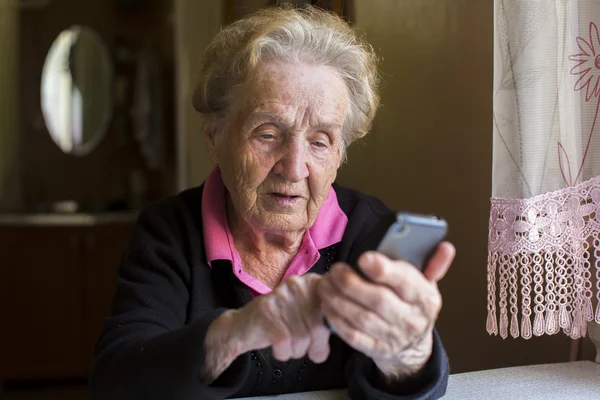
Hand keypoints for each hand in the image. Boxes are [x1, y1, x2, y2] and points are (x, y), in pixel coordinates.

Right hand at [230, 273, 330, 362]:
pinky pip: (285, 342)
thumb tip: (339, 337)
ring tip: (288, 346)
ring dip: (296, 351)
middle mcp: (297, 284)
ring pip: (302, 338)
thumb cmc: (280, 323)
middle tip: (304, 349)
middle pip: (319, 328)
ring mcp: (280, 296)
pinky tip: (278, 348)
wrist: (242, 325)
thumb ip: (325, 324)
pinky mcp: (266, 312)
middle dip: (313, 347)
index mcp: (311, 283)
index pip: (333, 309)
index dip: (329, 331)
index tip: (320, 338)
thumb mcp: (306, 318)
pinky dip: (283, 353)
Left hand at [317, 242, 454, 380]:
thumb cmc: (413, 304)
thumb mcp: (427, 283)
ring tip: (326, 284)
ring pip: (361, 318)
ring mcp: (393, 337)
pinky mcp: (376, 350)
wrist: (412, 345)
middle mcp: (411, 320)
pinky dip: (336, 320)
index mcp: (425, 298)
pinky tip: (328, 304)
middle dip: (351, 283)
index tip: (364, 258)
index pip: (405, 282)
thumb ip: (433, 263)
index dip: (384, 270)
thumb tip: (446, 247)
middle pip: (378, 300)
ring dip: (338, 300)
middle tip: (336, 270)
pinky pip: (352, 336)